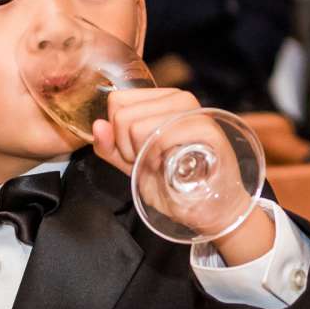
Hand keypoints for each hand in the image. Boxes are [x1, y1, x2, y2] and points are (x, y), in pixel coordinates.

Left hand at [96, 89, 272, 258]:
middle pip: (121, 114)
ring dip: (141, 155)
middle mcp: (178, 98)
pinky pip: (159, 137)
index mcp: (161, 100)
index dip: (118, 135)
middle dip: (127, 148)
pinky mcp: (205, 128)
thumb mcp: (133, 165)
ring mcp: (193, 111)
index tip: (137, 155)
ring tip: (161, 165)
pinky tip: (170, 168)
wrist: (211, 211)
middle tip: (150, 163)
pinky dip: (156, 159)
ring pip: (135, 125)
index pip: (117, 101)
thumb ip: (111, 147)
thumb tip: (98, 125)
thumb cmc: (176, 187)